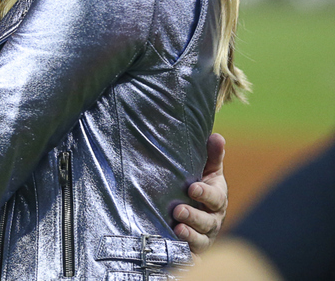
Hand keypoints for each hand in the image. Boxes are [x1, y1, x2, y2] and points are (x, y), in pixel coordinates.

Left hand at [173, 133, 226, 256]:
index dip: (205, 193)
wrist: (195, 207)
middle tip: (178, 210)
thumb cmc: (200, 185)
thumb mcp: (207, 169)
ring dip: (190, 237)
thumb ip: (212, 155)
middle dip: (194, 217)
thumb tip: (217, 136)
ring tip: (177, 230)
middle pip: (207, 222)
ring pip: (201, 241)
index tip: (192, 188)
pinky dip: (189, 260)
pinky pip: (193, 258)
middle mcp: (213, 220)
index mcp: (217, 199)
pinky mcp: (194, 250)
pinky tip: (182, 259)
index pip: (214, 197)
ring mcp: (204, 237)